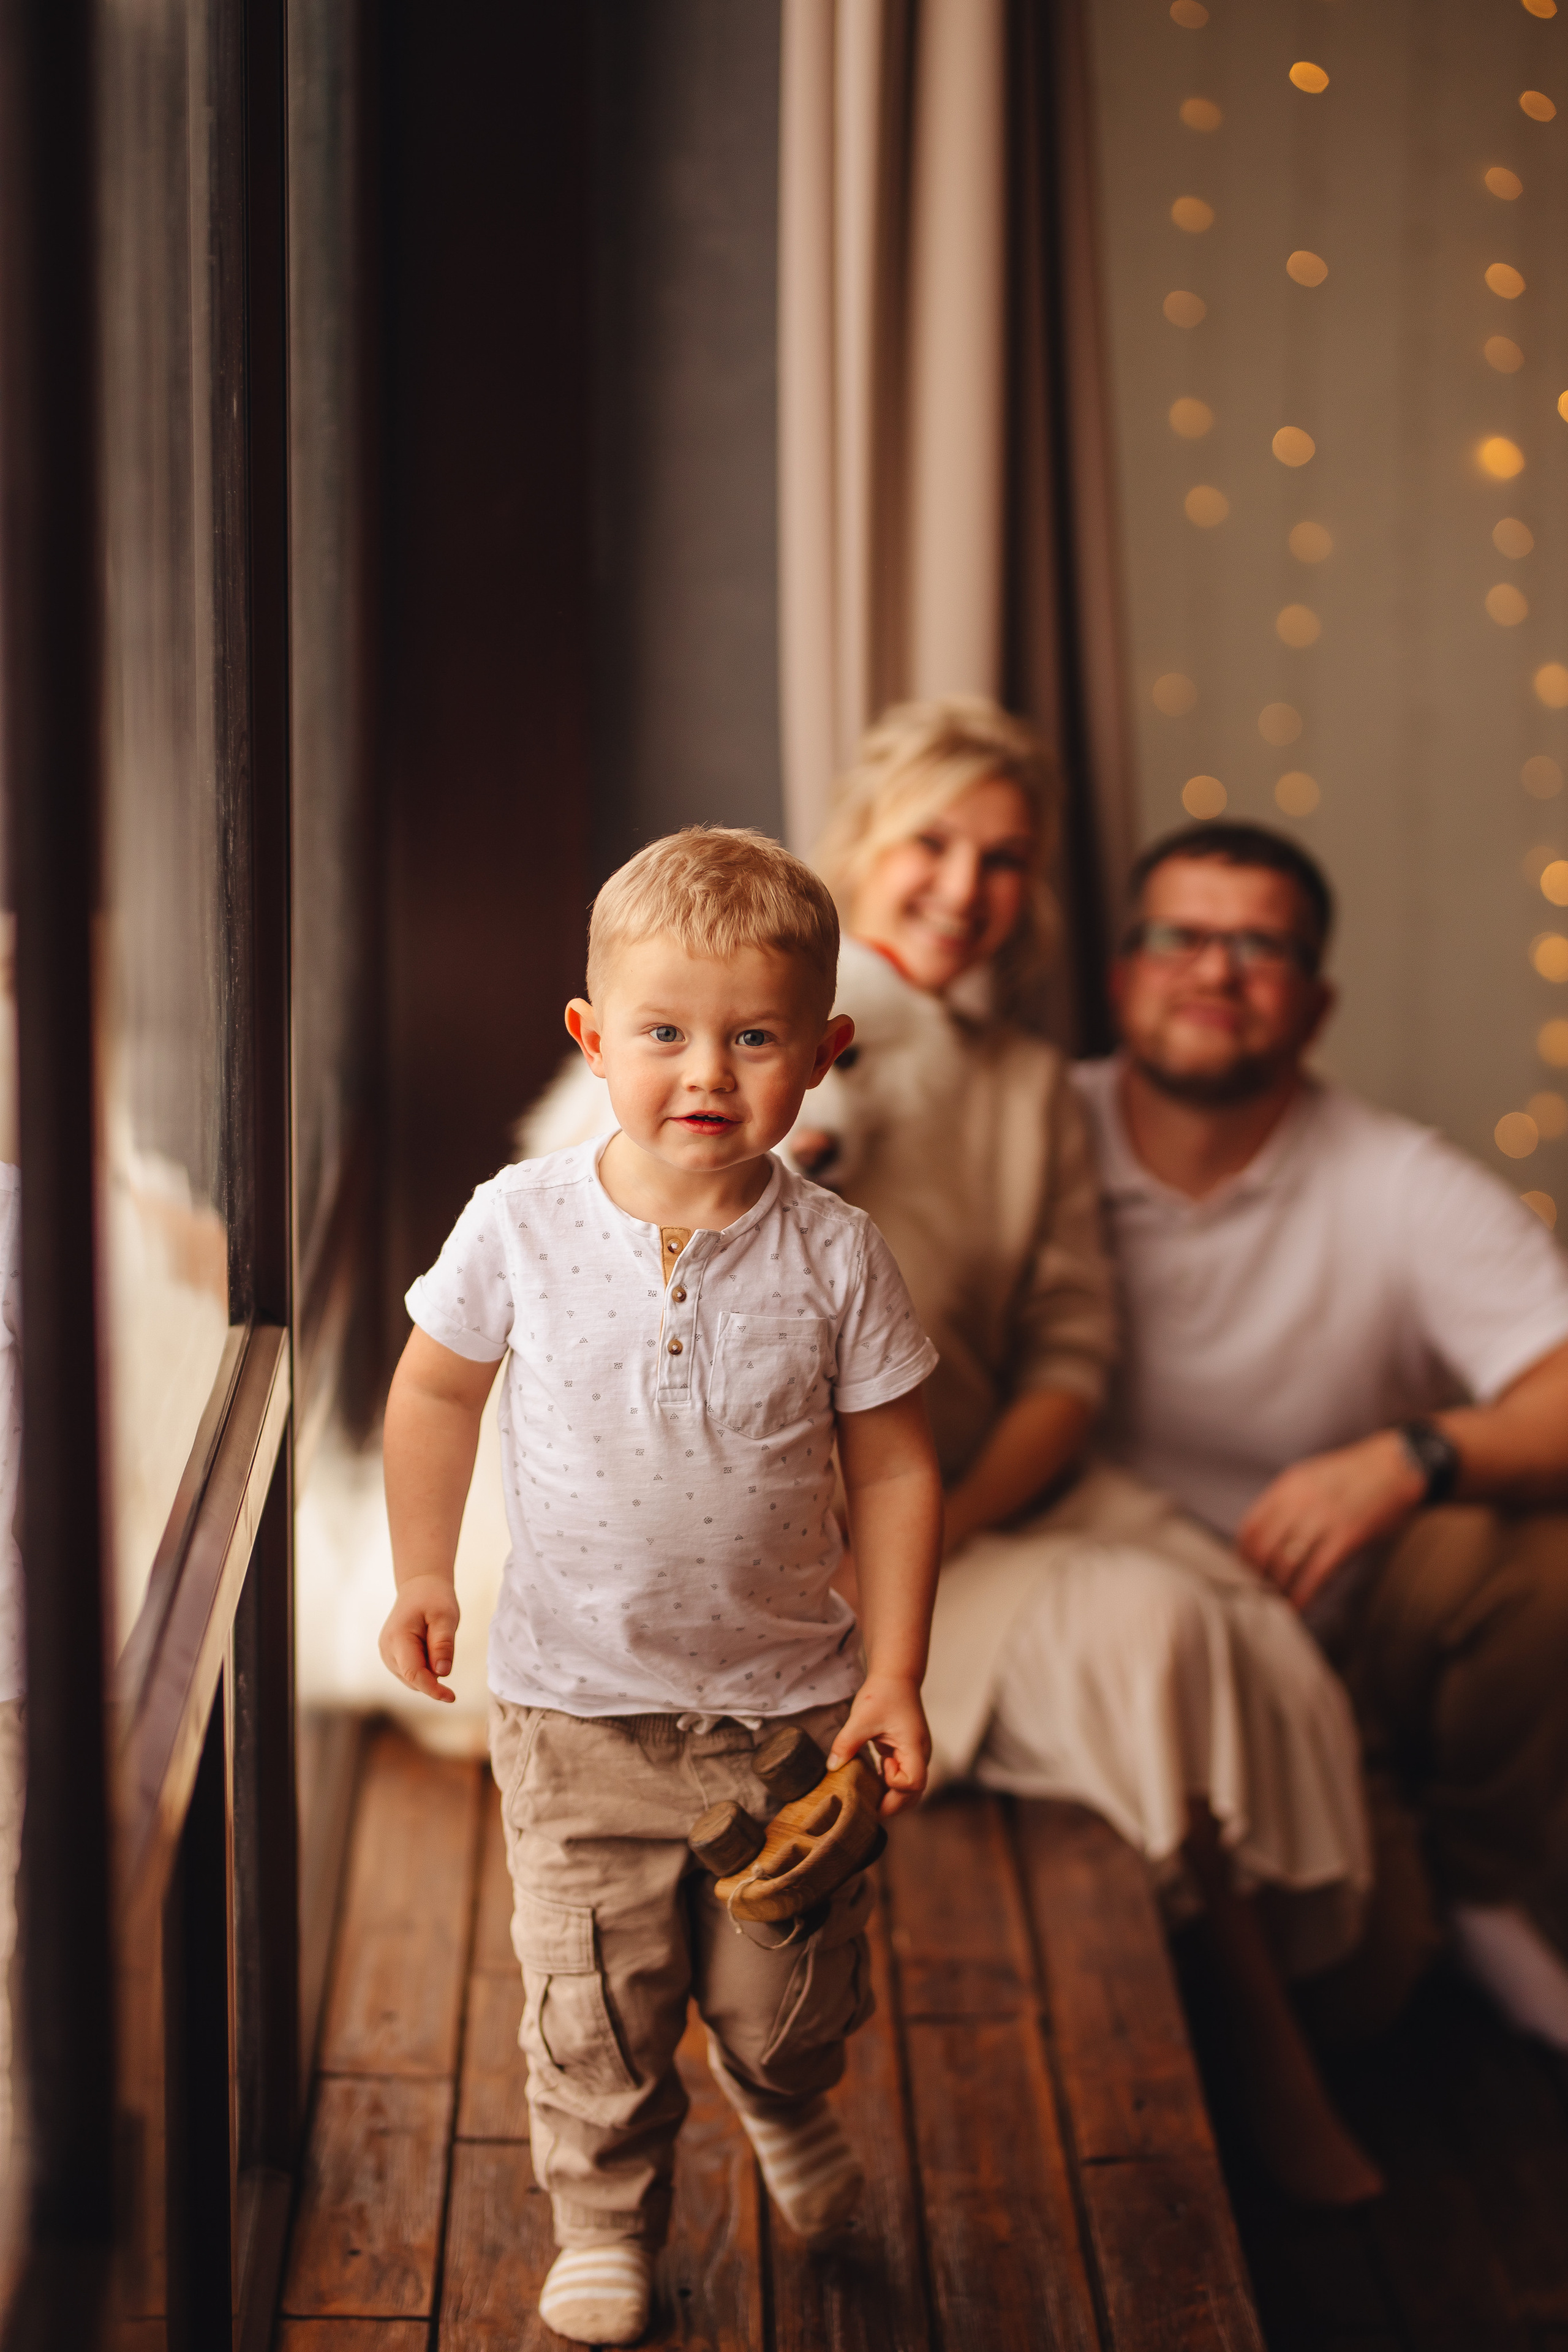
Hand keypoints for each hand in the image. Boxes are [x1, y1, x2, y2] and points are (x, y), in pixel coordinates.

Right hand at [378, 1574, 460, 1703]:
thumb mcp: (445, 1617)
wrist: (419, 1587)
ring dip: (429, 1672)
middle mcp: (387, 1650)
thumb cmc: (434, 1599)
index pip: (414, 1673)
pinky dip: (425, 1668)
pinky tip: (429, 1647)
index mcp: (397, 1639)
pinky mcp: (392, 1657)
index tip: (452, 1697)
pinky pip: (411, 1672)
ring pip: (413, 1679)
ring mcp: (387, 1655)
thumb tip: (442, 1673)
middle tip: (444, 1644)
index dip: (432, 1689)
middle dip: (433, 1676)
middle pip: (413, 1679)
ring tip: (434, 1640)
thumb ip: (443, 1644)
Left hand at [827, 1671, 929, 1816]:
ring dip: (891, 1797)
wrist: (895, 1676)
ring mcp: (915, 1755)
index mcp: (915, 1747)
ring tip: (867, 1799)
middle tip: (865, 1808)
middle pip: (914, 1794)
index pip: (914, 1782)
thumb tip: (832, 1768)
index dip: (895, 1783)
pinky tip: (871, 1783)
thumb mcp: (861, 1717)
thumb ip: (847, 1743)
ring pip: (910, 1790)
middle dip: (891, 1804)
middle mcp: (920, 1755)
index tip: (882, 1765)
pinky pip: (902, 1778)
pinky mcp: (907, 1753)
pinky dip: (889, 1786)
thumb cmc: (883, 1693)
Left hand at [1237, 1431, 1426, 1610]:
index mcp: (1288, 1485)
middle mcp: (1300, 1500)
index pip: (1251, 1527)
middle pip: (1263, 1549)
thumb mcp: (1312, 1478)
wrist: (1401, 1465)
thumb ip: (1287, 1502)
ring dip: (1278, 1589)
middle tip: (1257, 1594)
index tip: (1243, 1572)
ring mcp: (1323, 1519)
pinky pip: (1315, 1573)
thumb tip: (1265, 1539)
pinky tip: (1298, 1607)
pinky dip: (1302, 1594)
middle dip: (1256, 1577)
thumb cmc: (1356, 1476)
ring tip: (1276, 1604)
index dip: (1242, 1555)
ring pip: (1286, 1564)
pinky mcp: (1347, 1537)